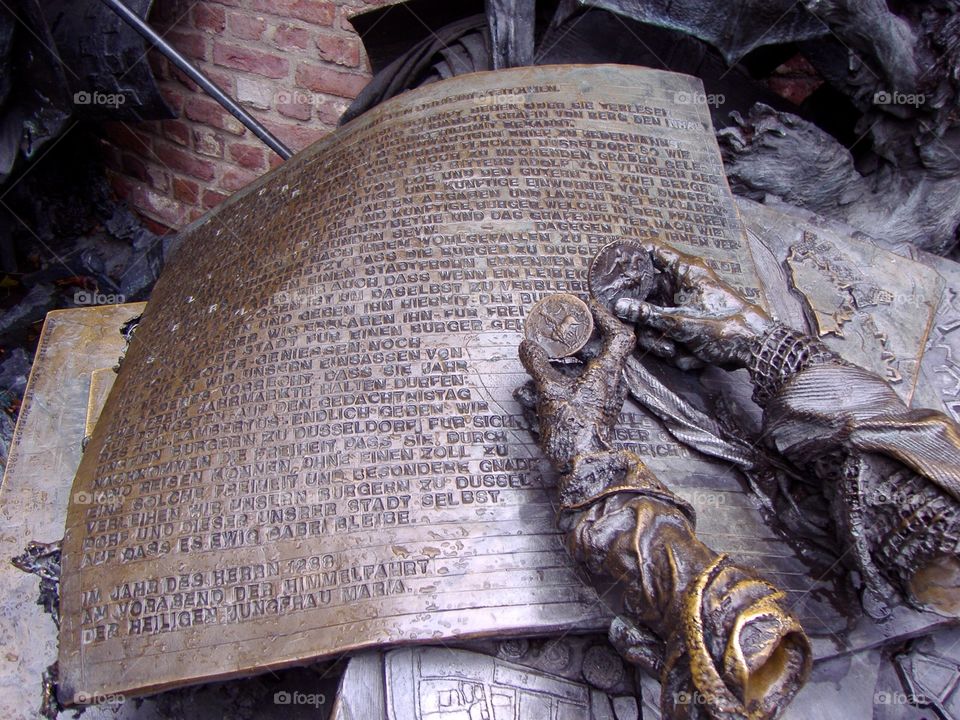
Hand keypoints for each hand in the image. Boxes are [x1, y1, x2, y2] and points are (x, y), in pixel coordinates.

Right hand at [518, 299, 634, 470]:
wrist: (584, 466)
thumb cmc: (573, 428)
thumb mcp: (550, 392)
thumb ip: (538, 365)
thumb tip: (527, 345)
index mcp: (609, 372)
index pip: (620, 335)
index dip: (606, 317)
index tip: (589, 308)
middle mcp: (614, 382)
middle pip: (606, 349)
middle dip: (585, 336)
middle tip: (565, 327)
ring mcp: (608, 397)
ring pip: (596, 366)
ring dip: (577, 356)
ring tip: (553, 351)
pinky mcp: (599, 410)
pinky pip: (590, 382)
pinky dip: (574, 373)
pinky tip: (552, 377)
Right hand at [613, 242, 772, 368]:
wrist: (755, 348)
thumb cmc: (724, 327)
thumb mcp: (680, 322)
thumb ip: (647, 314)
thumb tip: (620, 306)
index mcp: (685, 271)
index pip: (652, 250)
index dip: (631, 255)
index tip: (613, 269)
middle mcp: (683, 284)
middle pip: (648, 291)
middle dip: (644, 316)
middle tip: (637, 327)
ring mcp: (685, 303)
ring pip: (656, 315)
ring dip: (661, 336)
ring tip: (673, 349)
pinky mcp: (689, 321)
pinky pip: (669, 329)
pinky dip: (674, 344)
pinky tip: (687, 355)